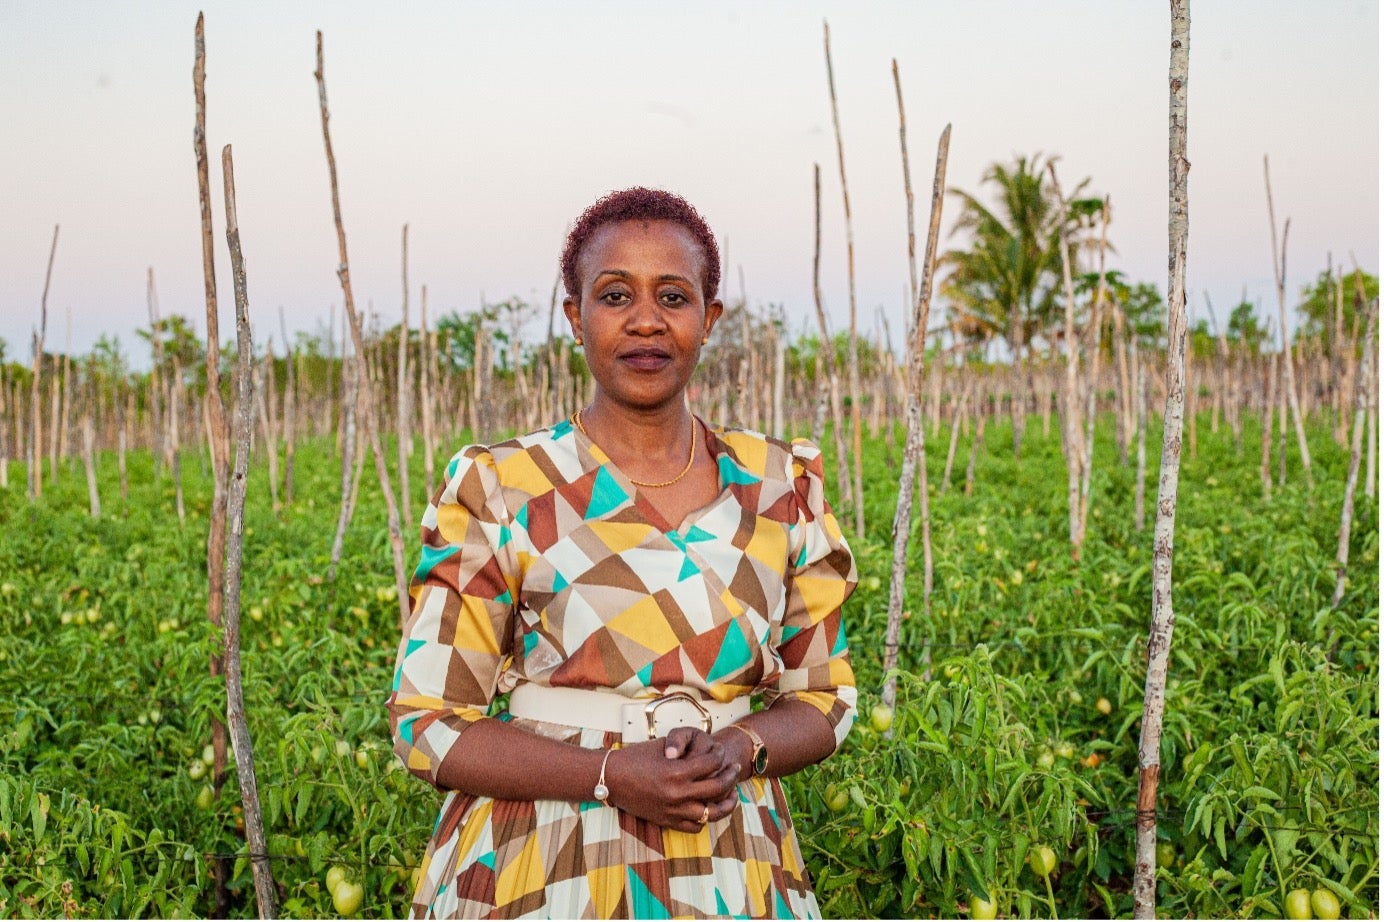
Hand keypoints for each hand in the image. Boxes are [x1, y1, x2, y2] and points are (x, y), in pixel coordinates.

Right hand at [604, 728, 740, 832]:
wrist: (611, 778)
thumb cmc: (635, 758)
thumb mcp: (662, 747)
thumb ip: (686, 751)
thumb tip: (706, 752)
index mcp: (677, 771)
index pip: (711, 764)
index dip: (720, 755)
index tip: (721, 752)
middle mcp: (678, 793)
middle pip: (717, 787)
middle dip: (730, 776)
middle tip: (734, 769)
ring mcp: (673, 810)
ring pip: (712, 813)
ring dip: (725, 803)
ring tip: (731, 795)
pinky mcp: (667, 821)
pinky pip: (695, 826)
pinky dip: (705, 818)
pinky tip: (708, 808)